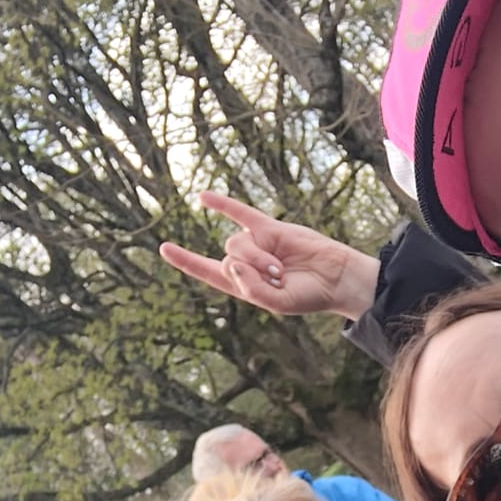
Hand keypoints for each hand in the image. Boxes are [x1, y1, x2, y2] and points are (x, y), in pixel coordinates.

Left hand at [158, 191, 380, 321]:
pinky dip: (221, 204)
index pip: (207, 271)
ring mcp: (256, 243)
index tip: (165, 248)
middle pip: (228, 258)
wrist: (335, 277)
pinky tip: (202, 197)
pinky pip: (240, 213)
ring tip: (281, 268)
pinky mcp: (269, 227)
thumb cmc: (308, 296)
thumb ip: (251, 289)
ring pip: (238, 243)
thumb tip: (230, 262)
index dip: (186, 260)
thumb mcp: (277, 303)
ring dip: (258, 256)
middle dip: (251, 269)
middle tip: (278, 277)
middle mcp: (245, 262)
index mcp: (243, 285)